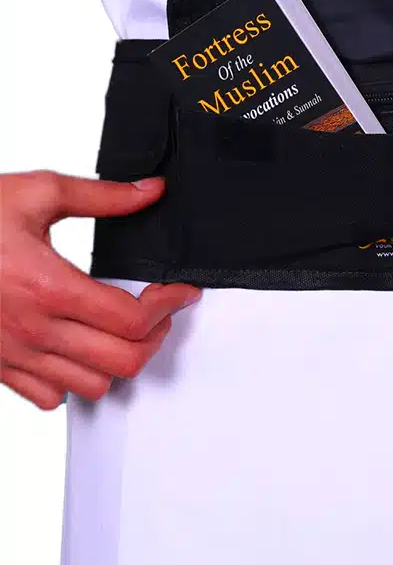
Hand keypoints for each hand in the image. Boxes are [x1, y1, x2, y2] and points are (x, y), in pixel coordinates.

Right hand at [1, 171, 200, 409]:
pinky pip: (49, 397)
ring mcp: (13, 354)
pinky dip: (75, 381)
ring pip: (92, 386)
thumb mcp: (35, 193)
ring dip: (118, 360)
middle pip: (124, 362)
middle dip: (155, 335)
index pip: (133, 319)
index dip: (169, 306)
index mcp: (50, 287)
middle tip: (159, 310)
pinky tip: (79, 348)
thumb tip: (149, 190)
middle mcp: (34, 330)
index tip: (180, 291)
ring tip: (122, 329)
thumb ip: (101, 196)